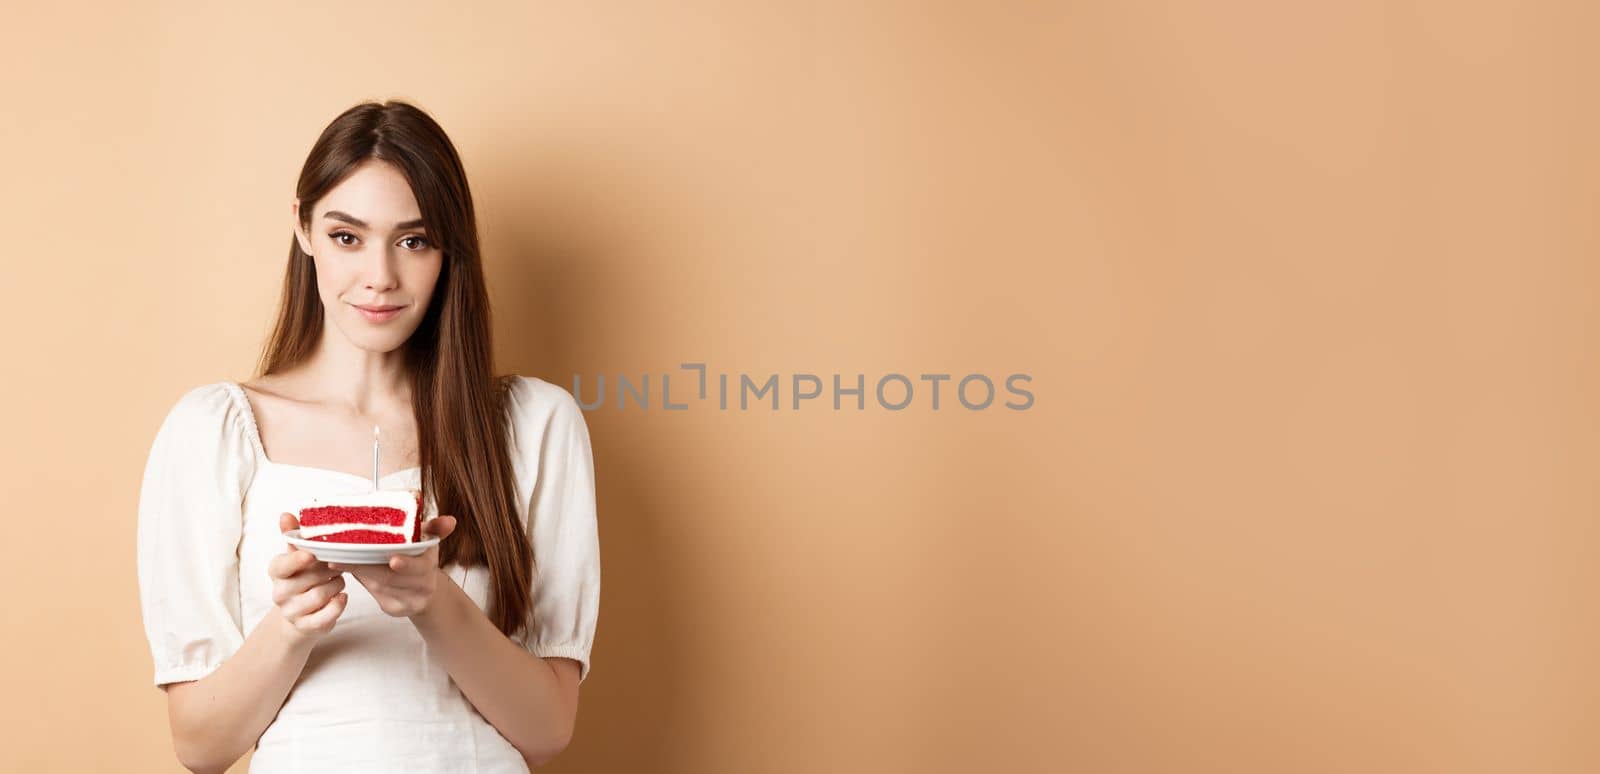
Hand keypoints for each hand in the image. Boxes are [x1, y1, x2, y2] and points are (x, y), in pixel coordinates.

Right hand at [271, 512, 348, 641]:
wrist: (300, 615)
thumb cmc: (303, 578)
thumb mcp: (297, 555)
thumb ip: (293, 535)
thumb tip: (285, 514)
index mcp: (277, 571)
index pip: (282, 565)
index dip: (297, 559)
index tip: (311, 555)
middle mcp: (279, 593)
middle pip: (310, 577)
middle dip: (329, 570)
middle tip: (337, 565)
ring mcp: (291, 612)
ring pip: (321, 595)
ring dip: (337, 586)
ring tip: (338, 581)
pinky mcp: (305, 627)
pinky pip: (326, 616)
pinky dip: (338, 605)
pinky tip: (342, 597)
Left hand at [329, 515, 457, 618]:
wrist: (426, 590)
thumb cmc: (421, 559)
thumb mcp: (429, 540)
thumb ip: (436, 528)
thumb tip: (450, 520)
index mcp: (430, 566)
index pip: (420, 568)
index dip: (407, 564)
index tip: (394, 560)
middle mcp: (423, 587)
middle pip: (391, 579)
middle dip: (366, 568)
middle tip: (343, 558)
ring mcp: (408, 601)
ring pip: (379, 587)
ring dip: (359, 573)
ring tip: (339, 560)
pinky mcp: (394, 609)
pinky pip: (375, 596)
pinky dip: (362, 582)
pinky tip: (350, 571)